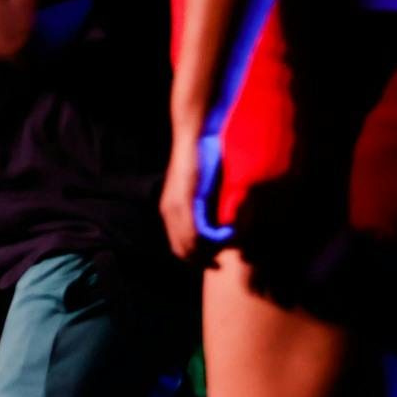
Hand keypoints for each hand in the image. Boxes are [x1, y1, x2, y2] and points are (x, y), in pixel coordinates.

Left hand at [162, 130, 219, 260]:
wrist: (196, 135)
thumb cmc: (205, 157)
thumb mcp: (207, 187)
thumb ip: (211, 206)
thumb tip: (224, 223)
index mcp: (173, 210)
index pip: (181, 246)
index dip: (199, 258)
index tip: (217, 261)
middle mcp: (169, 211)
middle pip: (182, 250)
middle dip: (203, 259)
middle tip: (222, 260)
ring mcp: (175, 205)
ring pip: (188, 243)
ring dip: (209, 250)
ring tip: (227, 249)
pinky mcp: (184, 198)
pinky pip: (193, 230)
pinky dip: (209, 238)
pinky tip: (224, 237)